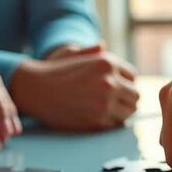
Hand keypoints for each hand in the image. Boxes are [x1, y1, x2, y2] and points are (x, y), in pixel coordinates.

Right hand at [11, 45, 138, 130]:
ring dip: (121, 112)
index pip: (133, 76)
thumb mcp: (74, 54)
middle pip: (135, 95)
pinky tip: (96, 117)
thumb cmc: (54, 71)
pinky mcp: (98, 121)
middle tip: (113, 102)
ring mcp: (105, 102)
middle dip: (126, 99)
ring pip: (129, 112)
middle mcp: (110, 81)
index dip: (125, 83)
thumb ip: (93, 51)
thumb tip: (103, 46)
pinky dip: (110, 123)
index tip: (116, 88)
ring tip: (106, 110)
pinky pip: (116, 124)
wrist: (35, 89)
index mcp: (107, 63)